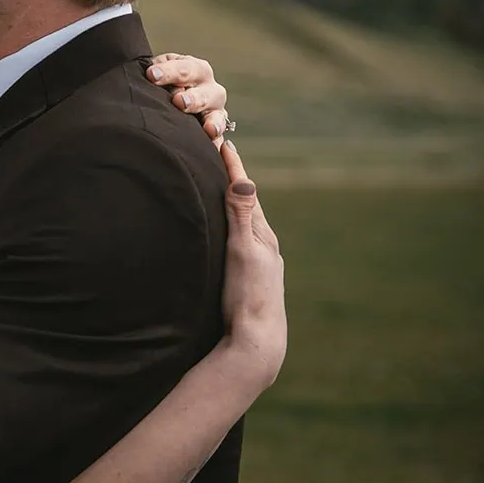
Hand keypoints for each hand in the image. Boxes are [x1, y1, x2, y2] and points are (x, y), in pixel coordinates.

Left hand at [146, 53, 230, 146]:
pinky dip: (218, 144)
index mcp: (195, 69)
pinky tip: (216, 150)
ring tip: (209, 129)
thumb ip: (153, 73)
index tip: (152, 75)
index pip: (183, 69)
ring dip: (212, 122)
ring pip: (217, 116)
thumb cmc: (162, 83)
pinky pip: (219, 139)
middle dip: (192, 98)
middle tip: (179, 101)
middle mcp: (209, 89)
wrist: (172, 101)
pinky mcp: (216, 130)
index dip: (168, 72)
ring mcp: (215, 110)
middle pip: (203, 93)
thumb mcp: (158, 73)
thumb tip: (144, 75)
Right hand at [217, 141, 285, 385]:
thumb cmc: (247, 296)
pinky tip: (225, 231)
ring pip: (245, 223)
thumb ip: (241, 217)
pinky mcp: (250, 277)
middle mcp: (264, 246)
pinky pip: (240, 240)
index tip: (223, 141)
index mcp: (262, 235)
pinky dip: (232, 224)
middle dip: (233, 180)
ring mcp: (260, 262)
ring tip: (221, 187)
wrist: (256, 341)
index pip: (245, 192)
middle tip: (220, 155)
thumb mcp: (242, 252)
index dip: (233, 167)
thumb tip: (245, 179)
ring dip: (233, 203)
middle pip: (247, 204)